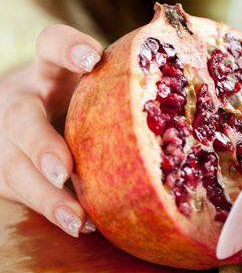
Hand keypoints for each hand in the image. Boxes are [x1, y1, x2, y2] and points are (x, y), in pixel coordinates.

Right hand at [0, 25, 102, 236]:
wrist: (27, 118)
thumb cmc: (78, 103)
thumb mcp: (90, 89)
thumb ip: (120, 90)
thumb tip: (192, 104)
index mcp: (47, 74)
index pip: (48, 47)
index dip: (66, 49)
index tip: (92, 59)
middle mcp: (22, 103)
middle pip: (21, 120)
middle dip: (42, 146)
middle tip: (65, 169)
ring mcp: (9, 140)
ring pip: (15, 167)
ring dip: (46, 196)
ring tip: (77, 219)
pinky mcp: (8, 170)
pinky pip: (23, 194)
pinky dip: (52, 211)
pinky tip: (81, 225)